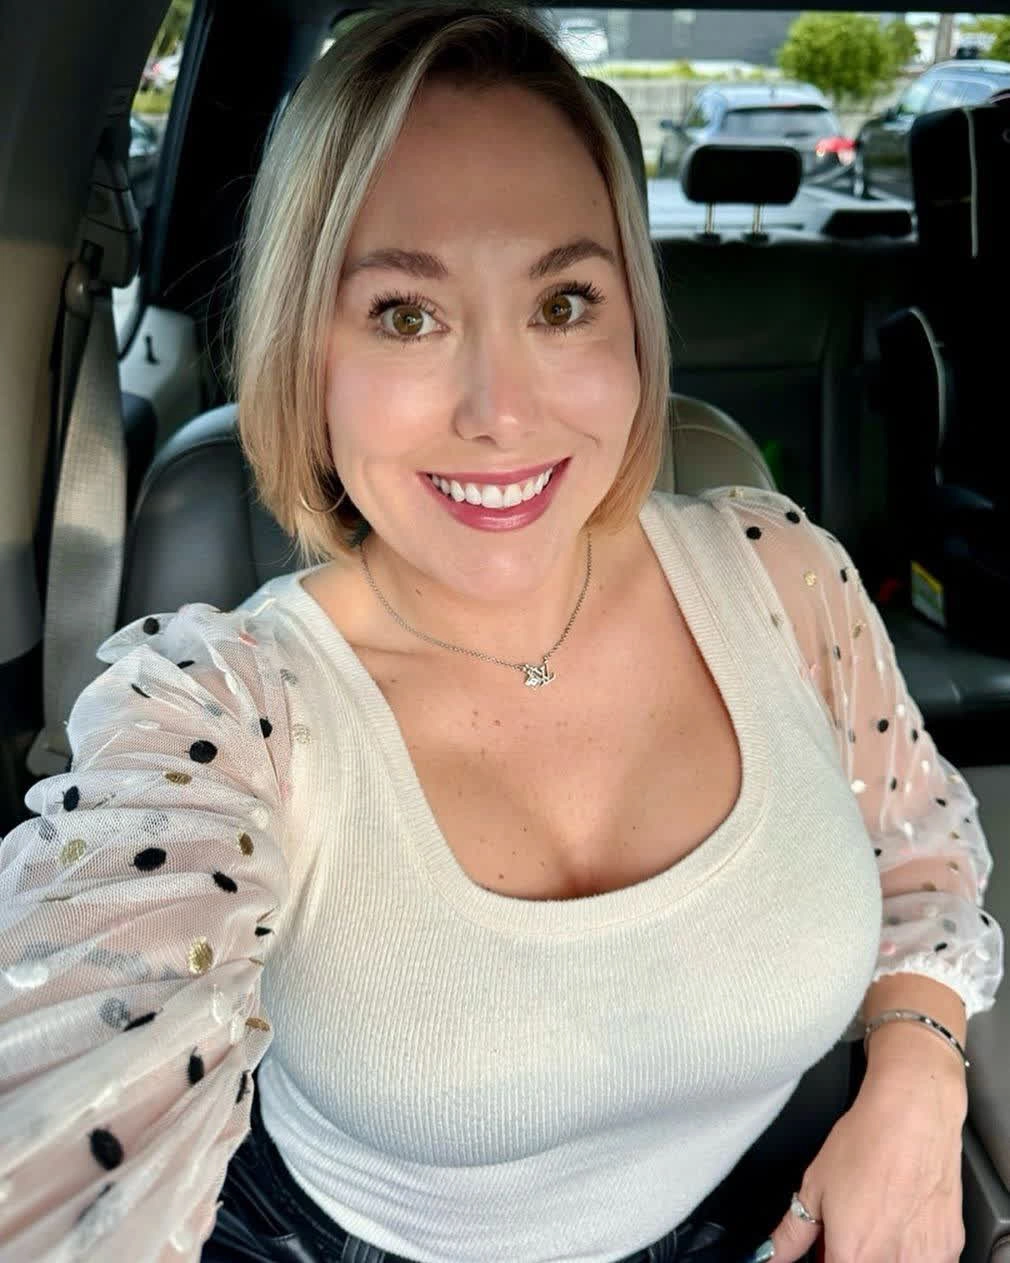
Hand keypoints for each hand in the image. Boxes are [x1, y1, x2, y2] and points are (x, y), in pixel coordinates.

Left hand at [751, 1066, 966, 1262]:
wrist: (914, 1116)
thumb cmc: (867, 1144)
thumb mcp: (814, 1186)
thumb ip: (793, 1233)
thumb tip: (773, 1256)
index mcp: (853, 1256)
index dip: (826, 1258)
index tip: (826, 1248)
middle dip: (855, 1256)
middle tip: (851, 1231)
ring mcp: (927, 1261)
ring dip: (884, 1254)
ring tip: (878, 1219)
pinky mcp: (950, 1249)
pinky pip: (926, 1261)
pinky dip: (911, 1249)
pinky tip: (903, 1216)